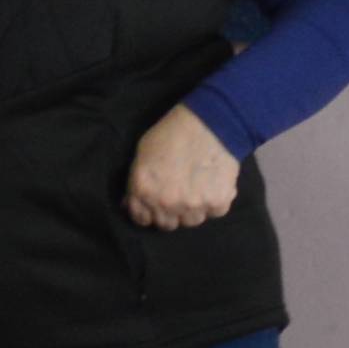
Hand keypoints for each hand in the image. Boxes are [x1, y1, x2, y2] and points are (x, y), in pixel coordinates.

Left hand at [124, 108, 243, 230]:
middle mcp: (167, 204)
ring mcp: (194, 206)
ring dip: (193, 209)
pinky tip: (212, 184)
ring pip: (192, 221)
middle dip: (170, 213)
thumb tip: (130, 204)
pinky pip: (214, 212)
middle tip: (178, 195)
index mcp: (144, 191)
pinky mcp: (218, 203)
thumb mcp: (142, 155)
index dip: (148, 212)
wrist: (210, 123)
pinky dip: (214, 202)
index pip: (142, 219)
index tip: (156, 204)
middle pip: (168, 224)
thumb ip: (135, 183)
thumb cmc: (171, 134)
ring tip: (197, 188)